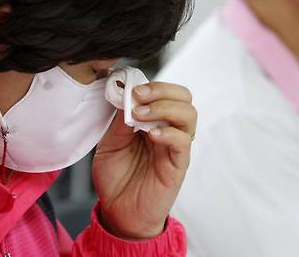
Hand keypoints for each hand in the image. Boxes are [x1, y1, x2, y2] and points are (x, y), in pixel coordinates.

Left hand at [91, 82, 196, 239]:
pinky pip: (183, 142)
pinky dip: (169, 133)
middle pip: (184, 97)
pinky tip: (151, 135)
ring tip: (141, 115)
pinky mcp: (178, 165)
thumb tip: (127, 99)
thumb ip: (119, 122)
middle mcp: (169, 130)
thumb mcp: (109, 144)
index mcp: (154, 121)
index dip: (152, 85)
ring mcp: (175, 147)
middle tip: (139, 97)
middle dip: (162, 91)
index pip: (167, 92)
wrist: (118, 213)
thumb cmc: (116, 178)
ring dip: (164, 108)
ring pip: (189, 114)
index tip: (131, 89)